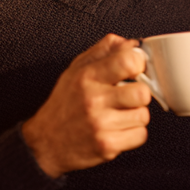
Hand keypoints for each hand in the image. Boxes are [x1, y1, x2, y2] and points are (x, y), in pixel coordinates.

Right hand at [20, 34, 151, 177]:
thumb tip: (131, 43)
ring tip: (119, 113)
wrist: (46, 142)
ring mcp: (100, 124)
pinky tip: (117, 128)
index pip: (128, 61)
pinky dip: (133, 133)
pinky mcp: (106, 146)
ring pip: (143, 115)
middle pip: (142, 92)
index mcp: (87, 76)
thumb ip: (105, 50)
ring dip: (135, 115)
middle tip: (128, 96)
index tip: (135, 68)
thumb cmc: (65, 103)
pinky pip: (140, 135)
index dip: (138, 63)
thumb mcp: (77, 68)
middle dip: (139, 94)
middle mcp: (93, 100)